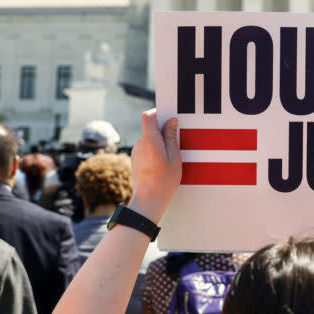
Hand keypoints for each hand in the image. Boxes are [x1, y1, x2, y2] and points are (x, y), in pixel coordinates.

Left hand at [128, 109, 180, 223]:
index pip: (148, 116)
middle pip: (150, 128)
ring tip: (172, 157)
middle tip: (178, 141)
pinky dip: (155, 152)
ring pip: (149, 140)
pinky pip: (147, 149)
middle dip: (164, 131)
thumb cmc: (164, 181)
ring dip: (160, 143)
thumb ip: (172, 137)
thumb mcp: (175, 158)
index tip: (169, 117)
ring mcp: (136, 152)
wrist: (148, 201)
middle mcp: (140, 144)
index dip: (158, 112)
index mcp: (150, 141)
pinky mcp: (136, 160)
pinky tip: (164, 164)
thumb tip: (171, 121)